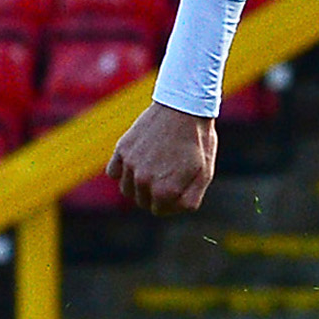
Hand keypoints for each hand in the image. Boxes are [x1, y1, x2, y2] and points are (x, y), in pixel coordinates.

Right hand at [108, 100, 217, 214]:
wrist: (185, 108)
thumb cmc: (198, 142)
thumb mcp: (205, 174)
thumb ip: (189, 199)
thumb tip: (173, 209)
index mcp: (165, 192)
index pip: (160, 211)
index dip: (171, 201)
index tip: (180, 186)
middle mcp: (144, 182)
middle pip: (143, 202)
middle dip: (156, 194)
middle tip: (170, 174)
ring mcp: (130, 166)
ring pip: (127, 189)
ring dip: (139, 184)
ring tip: (156, 167)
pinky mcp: (121, 150)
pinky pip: (114, 172)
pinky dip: (122, 171)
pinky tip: (138, 161)